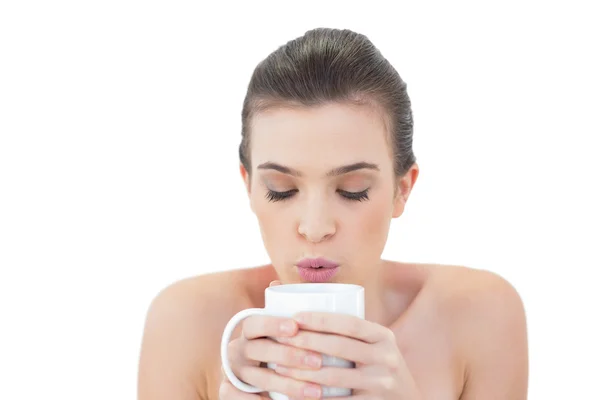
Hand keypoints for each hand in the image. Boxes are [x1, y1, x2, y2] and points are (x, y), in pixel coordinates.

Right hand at [219, 281, 324, 399]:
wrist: (248, 371)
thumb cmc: (273, 343)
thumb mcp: (277, 325)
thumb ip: (282, 306)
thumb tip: (280, 280)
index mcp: (248, 331)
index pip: (255, 323)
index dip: (272, 324)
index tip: (294, 326)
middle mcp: (238, 350)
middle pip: (259, 351)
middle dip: (290, 356)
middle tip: (318, 361)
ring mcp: (236, 373)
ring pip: (258, 379)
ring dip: (288, 385)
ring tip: (316, 391)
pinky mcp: (232, 392)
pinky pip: (240, 399)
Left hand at [272, 311, 421, 399]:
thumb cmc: (376, 366)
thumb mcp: (375, 344)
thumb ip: (348, 328)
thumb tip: (299, 294)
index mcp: (384, 336)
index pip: (350, 323)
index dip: (321, 319)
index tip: (295, 317)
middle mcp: (386, 358)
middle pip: (339, 347)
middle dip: (305, 341)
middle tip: (280, 340)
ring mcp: (381, 384)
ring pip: (333, 376)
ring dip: (301, 372)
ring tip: (279, 367)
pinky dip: (312, 398)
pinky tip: (294, 393)